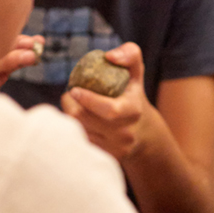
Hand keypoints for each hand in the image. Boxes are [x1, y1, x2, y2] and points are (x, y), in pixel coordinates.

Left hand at [60, 43, 150, 160]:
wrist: (143, 133)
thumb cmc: (133, 96)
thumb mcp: (136, 73)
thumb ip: (129, 55)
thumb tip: (109, 56)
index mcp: (133, 111)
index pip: (107, 110)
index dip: (86, 99)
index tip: (74, 90)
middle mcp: (126, 134)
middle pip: (84, 119)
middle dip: (70, 105)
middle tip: (69, 94)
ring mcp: (116, 148)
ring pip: (79, 130)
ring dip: (70, 116)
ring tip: (73, 105)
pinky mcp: (106, 157)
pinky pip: (80, 141)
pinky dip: (75, 129)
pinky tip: (79, 121)